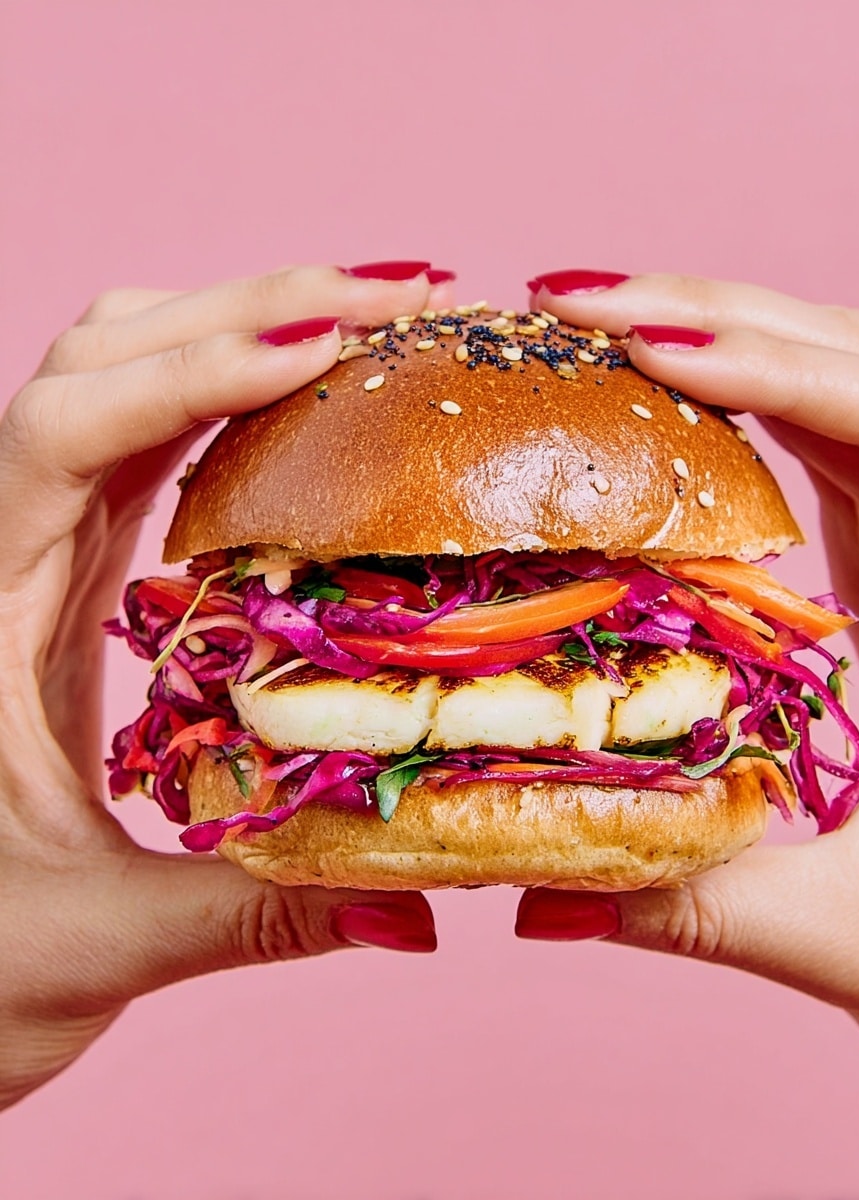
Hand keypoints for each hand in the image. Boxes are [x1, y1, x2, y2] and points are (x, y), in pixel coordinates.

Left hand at [0, 262, 450, 1110]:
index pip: (65, 429)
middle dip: (246, 308)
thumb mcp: (98, 942)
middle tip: (391, 298)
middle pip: (102, 362)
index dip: (189, 373)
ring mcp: (43, 553)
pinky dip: (231, 399)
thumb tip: (416, 907)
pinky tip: (310, 406)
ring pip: (123, 381)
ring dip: (238, 330)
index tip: (323, 350)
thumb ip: (257, 915)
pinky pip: (153, 445)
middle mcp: (6, 551)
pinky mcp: (82, 573)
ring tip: (364, 327)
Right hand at [514, 270, 858, 1108]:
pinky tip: (655, 417)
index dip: (780, 367)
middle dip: (724, 319)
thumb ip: (703, 908)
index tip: (646, 345)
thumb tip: (538, 893)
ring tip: (596, 338)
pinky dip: (735, 418)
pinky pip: (814, 464)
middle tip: (577, 310)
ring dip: (724, 349)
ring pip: (836, 402)